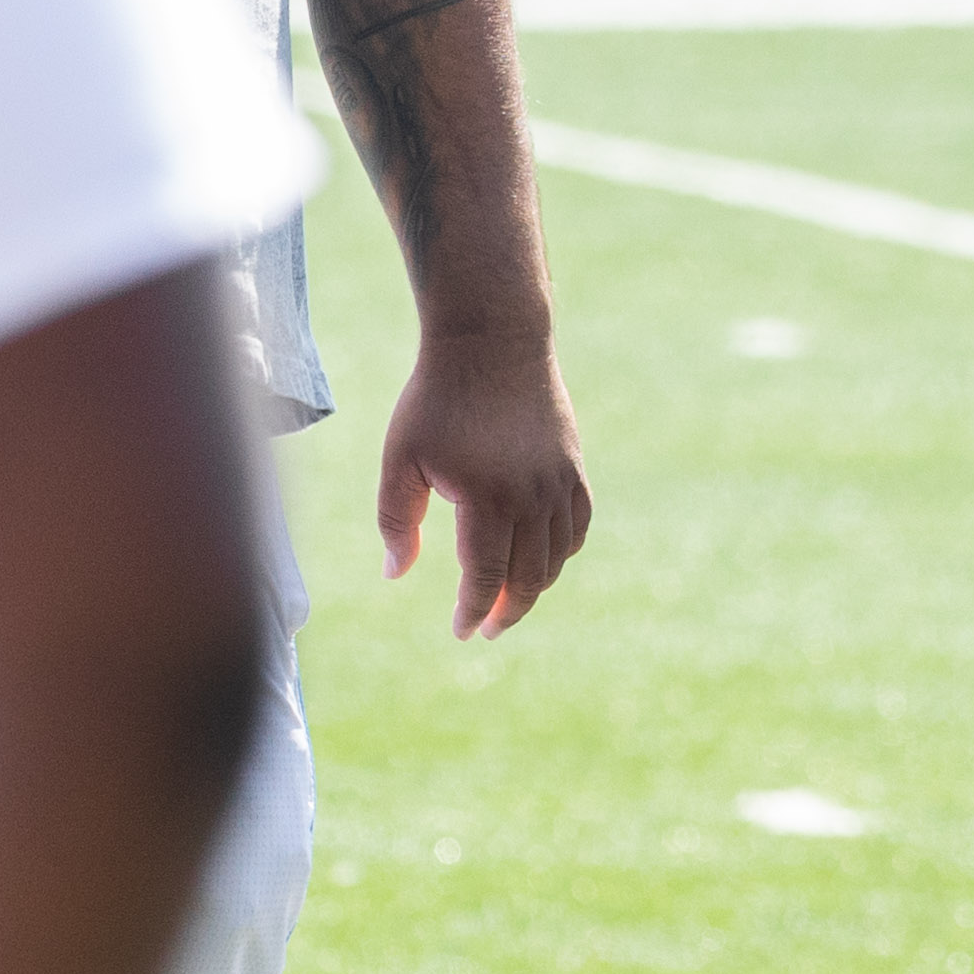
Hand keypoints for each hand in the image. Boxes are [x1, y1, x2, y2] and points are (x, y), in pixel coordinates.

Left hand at [373, 320, 592, 636]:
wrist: (492, 341)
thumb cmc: (437, 399)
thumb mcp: (401, 458)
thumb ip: (396, 520)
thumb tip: (396, 574)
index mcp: (487, 500)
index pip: (484, 578)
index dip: (472, 611)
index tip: (461, 631)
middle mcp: (532, 498)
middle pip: (528, 578)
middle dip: (507, 611)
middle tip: (488, 628)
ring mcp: (559, 482)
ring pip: (557, 557)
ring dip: (535, 587)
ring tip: (509, 599)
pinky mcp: (573, 466)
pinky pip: (577, 525)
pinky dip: (563, 552)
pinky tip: (544, 559)